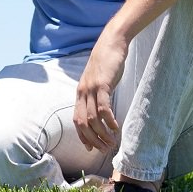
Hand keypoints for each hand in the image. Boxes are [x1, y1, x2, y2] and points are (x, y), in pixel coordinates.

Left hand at [73, 34, 127, 151]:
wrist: (112, 42)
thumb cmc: (108, 61)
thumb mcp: (98, 79)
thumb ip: (97, 93)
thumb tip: (102, 109)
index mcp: (80, 92)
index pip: (76, 120)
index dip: (83, 136)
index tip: (91, 147)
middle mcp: (82, 92)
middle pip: (83, 123)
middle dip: (93, 140)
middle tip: (104, 149)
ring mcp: (91, 88)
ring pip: (93, 119)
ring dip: (102, 134)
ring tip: (112, 142)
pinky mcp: (102, 84)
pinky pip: (103, 108)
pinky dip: (109, 121)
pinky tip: (116, 127)